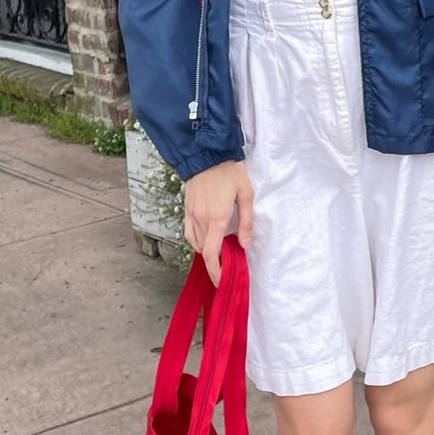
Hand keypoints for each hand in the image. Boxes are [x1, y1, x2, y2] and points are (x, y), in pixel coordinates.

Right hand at [183, 160, 254, 285]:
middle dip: (215, 263)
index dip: (216, 272)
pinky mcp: (187, 209)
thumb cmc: (230, 172)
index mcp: (217, 218)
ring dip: (207, 252)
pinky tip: (205, 242)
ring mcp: (192, 214)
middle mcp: (202, 219)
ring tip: (220, 255)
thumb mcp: (246, 195)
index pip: (212, 254)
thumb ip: (246, 222)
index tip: (221, 281)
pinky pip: (189, 233)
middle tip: (227, 267)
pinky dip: (196, 242)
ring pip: (196, 243)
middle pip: (204, 251)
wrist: (207, 153)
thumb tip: (244, 244)